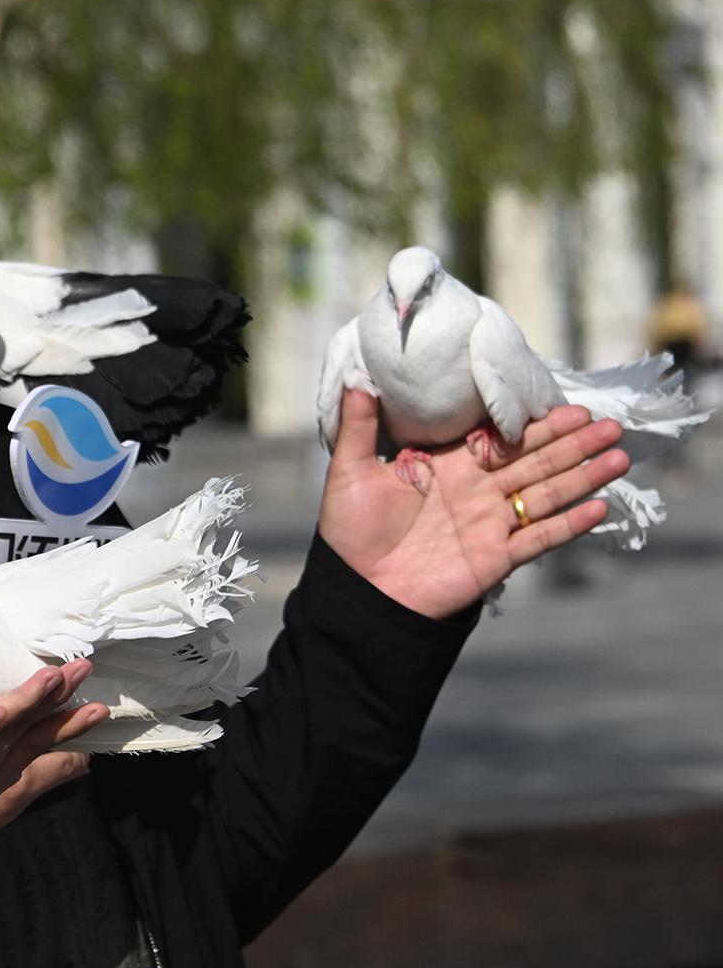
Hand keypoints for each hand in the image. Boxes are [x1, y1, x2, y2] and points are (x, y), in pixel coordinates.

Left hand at [319, 389, 629, 617]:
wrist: (357, 589)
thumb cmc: (350, 531)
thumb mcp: (350, 471)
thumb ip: (359, 426)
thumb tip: (355, 378)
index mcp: (449, 468)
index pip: (502, 440)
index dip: (536, 425)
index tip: (569, 407)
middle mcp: (477, 492)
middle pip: (534, 462)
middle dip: (572, 444)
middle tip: (610, 424)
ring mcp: (490, 525)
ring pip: (546, 494)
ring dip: (583, 476)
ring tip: (619, 457)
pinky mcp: (496, 558)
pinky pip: (540, 538)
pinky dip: (569, 524)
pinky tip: (599, 507)